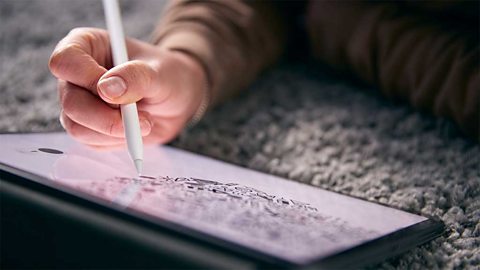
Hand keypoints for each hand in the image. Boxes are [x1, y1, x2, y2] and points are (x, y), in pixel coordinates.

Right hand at [49, 27, 206, 146]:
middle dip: (106, 117)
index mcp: (86, 45)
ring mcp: (79, 102)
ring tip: (145, 122)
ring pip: (77, 127)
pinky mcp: (87, 127)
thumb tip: (105, 89)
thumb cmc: (169, 76)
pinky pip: (91, 142)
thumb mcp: (161, 72)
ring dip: (115, 131)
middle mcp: (75, 74)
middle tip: (141, 119)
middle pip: (70, 101)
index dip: (88, 80)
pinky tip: (136, 130)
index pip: (65, 61)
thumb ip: (136, 77)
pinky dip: (117, 140)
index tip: (119, 94)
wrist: (178, 99)